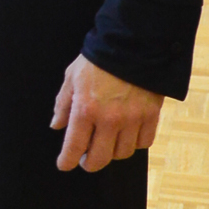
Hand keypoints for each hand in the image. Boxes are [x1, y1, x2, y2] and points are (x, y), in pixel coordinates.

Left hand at [51, 55, 163, 172]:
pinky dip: (135, 143)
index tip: (64, 165)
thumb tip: (56, 125)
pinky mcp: (151, 115)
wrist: (133, 44)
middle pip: (99, 159)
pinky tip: (128, 135)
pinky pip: (144, 142)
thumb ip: (63, 104)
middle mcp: (109, 120)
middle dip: (89, 163)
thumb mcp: (72, 77)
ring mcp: (132, 119)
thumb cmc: (98, 60)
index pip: (74, 147)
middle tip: (86, 159)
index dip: (67, 161)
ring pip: (122, 153)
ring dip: (112, 152)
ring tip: (107, 143)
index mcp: (86, 110)